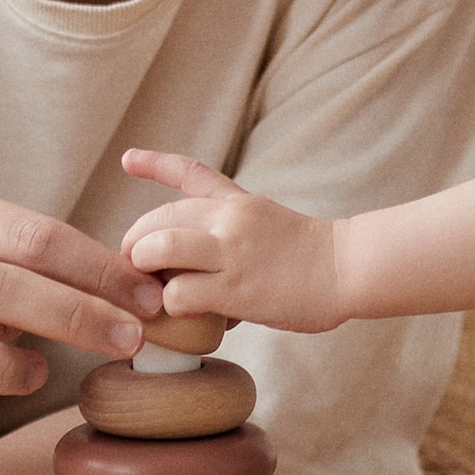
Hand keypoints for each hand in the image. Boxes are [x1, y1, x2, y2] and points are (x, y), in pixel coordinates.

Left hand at [122, 152, 344, 332]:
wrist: (347, 267)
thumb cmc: (309, 257)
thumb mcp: (267, 222)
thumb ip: (229, 232)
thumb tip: (192, 267)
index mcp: (235, 201)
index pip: (188, 172)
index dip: (153, 164)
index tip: (127, 159)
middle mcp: (227, 218)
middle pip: (156, 219)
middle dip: (135, 246)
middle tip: (139, 270)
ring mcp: (229, 250)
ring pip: (157, 249)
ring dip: (145, 271)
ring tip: (157, 291)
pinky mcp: (234, 287)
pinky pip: (178, 295)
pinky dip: (173, 309)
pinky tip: (193, 315)